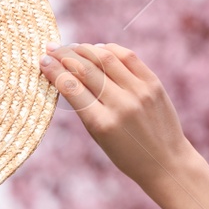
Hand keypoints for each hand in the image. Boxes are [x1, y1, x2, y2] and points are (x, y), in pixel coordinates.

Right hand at [39, 42, 198, 196]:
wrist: (166, 161)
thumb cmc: (126, 154)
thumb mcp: (98, 137)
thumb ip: (84, 107)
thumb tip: (65, 74)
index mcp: (102, 124)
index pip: (71, 88)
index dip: (53, 70)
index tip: (42, 60)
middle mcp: (121, 105)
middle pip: (85, 69)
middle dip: (64, 55)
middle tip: (52, 48)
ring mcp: (139, 92)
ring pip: (105, 58)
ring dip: (84, 48)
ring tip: (72, 47)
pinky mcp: (153, 84)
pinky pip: (128, 57)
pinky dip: (109, 49)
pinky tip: (98, 48)